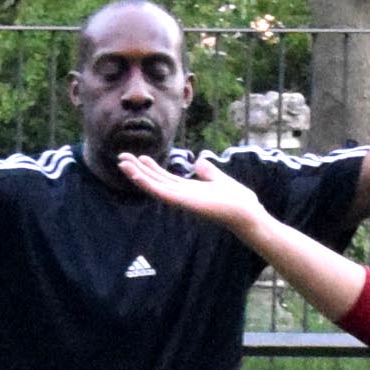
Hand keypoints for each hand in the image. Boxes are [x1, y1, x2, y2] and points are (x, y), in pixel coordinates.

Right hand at [129, 150, 274, 236]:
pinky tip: (137, 175)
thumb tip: (200, 161)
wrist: (247, 213)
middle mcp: (182, 196)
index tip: (140, 157)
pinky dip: (148, 184)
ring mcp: (181, 200)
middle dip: (139, 170)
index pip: (165, 178)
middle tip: (122, 157)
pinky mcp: (183, 202)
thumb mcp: (220, 180)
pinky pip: (162, 192)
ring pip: (154, 186)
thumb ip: (208, 172)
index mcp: (189, 190)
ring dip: (137, 176)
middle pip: (155, 181)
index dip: (152, 168)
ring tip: (122, 163)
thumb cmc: (238, 201)